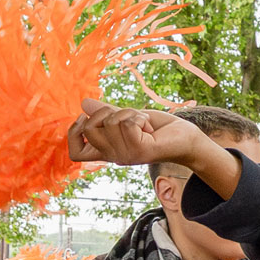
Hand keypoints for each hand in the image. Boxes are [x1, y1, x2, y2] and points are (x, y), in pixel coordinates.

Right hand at [66, 100, 204, 168]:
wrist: (185, 138)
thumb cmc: (157, 129)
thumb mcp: (127, 117)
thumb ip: (106, 112)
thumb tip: (84, 103)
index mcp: (107, 151)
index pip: (75, 154)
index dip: (74, 133)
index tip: (86, 118)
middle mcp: (113, 156)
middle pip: (89, 129)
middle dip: (105, 111)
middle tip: (125, 115)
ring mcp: (125, 156)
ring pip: (110, 121)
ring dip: (129, 113)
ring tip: (142, 122)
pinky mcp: (140, 151)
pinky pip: (128, 122)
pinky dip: (138, 117)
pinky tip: (148, 126)